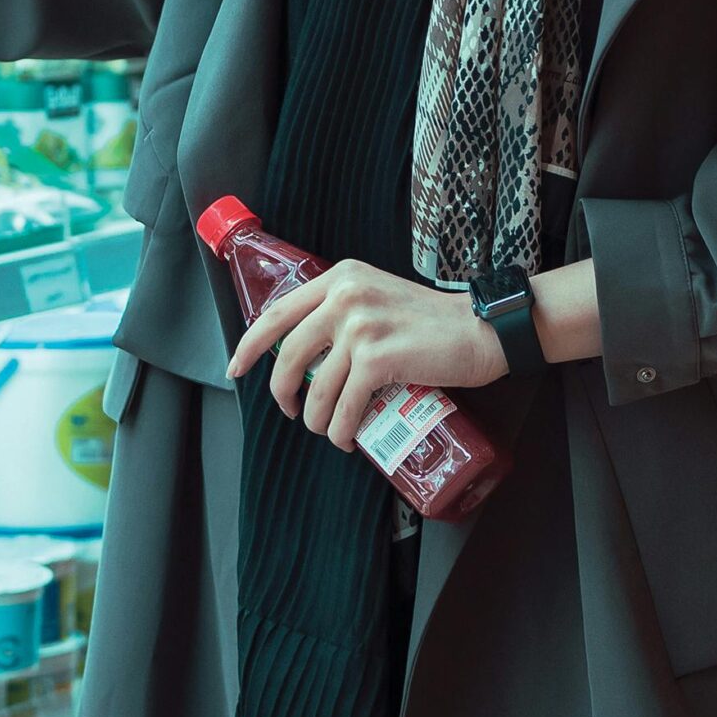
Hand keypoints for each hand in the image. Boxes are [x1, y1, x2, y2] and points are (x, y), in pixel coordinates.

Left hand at [226, 259, 507, 452]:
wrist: (480, 329)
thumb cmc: (433, 322)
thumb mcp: (378, 296)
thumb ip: (343, 310)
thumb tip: (306, 352)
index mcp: (340, 278)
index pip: (276, 312)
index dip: (250, 345)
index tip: (236, 368)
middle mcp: (345, 297)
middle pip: (287, 354)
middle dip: (282, 392)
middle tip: (292, 410)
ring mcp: (359, 327)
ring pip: (316, 389)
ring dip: (318, 420)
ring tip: (330, 430)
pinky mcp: (376, 359)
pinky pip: (344, 406)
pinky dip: (342, 430)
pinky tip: (348, 438)